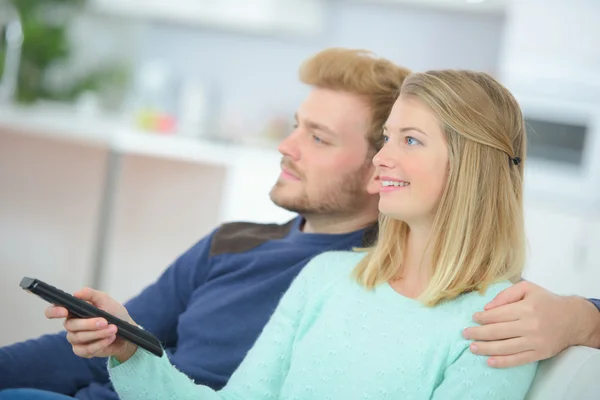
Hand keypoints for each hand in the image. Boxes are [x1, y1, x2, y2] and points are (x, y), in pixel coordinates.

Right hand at [45, 287, 137, 362]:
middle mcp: (72, 325)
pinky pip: (85, 350)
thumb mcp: (106, 301)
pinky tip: (110, 338)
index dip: (54, 311)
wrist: (127, 331)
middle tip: (105, 321)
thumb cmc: (115, 314)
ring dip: (98, 333)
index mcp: (74, 311)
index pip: (54, 311)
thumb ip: (92, 295)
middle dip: (89, 324)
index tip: (64, 311)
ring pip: (79, 337)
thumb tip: (77, 293)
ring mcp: (76, 339)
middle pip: (70, 325)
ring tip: (113, 329)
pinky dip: (100, 344)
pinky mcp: (82, 351)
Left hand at [463, 281, 598, 367]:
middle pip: (497, 332)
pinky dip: (502, 362)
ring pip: (505, 348)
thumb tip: (487, 308)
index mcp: (526, 308)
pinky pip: (518, 360)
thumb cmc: (546, 301)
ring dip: (485, 348)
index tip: (473, 318)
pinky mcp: (540, 354)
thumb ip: (505, 294)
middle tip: (465, 333)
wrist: (573, 318)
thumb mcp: (527, 289)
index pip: (497, 315)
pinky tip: (489, 361)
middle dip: (477, 333)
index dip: (482, 318)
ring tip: (472, 348)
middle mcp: (530, 326)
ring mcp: (535, 342)